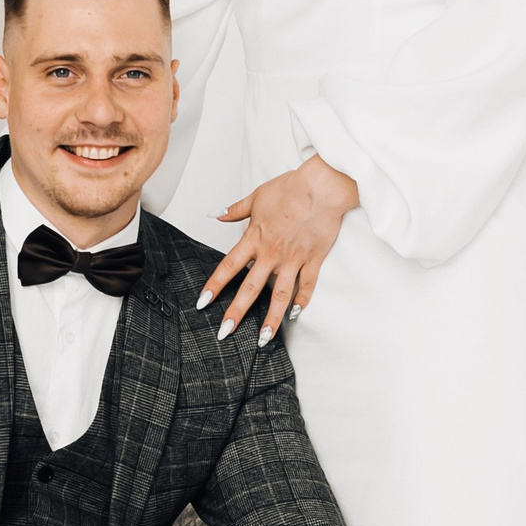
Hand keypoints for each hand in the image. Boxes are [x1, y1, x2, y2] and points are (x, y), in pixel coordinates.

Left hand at [198, 156, 358, 339]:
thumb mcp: (257, 196)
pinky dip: (301, 301)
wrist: (322, 186)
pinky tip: (295, 315)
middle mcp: (272, 253)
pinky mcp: (313, 260)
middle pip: (250, 288)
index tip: (202, 303)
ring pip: (280, 296)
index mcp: (255, 238)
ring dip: (271, 319)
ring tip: (263, 339)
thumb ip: (236, 209)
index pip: (229, 266)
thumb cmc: (291, 188)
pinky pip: (307, 286)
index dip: (214, 286)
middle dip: (236, 313)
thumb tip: (217, 214)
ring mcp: (293, 259)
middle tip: (225, 333)